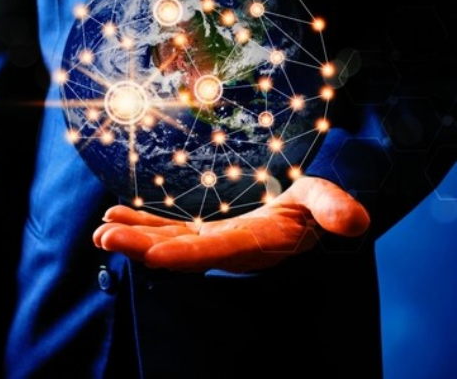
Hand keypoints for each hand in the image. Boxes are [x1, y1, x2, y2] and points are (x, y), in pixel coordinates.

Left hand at [93, 177, 369, 272]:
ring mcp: (214, 241)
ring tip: (101, 229)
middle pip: (183, 251)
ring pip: (170, 242)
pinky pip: (170, 230)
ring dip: (135, 236)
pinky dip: (143, 224)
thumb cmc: (315, 208)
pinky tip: (117, 215)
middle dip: (143, 246)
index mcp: (257, 243)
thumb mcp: (326, 201)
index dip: (188, 256)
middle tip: (104, 236)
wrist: (304, 219)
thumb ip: (335, 208)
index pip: (220, 253)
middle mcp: (230, 249)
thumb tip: (356, 221)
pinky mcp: (206, 232)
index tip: (153, 256)